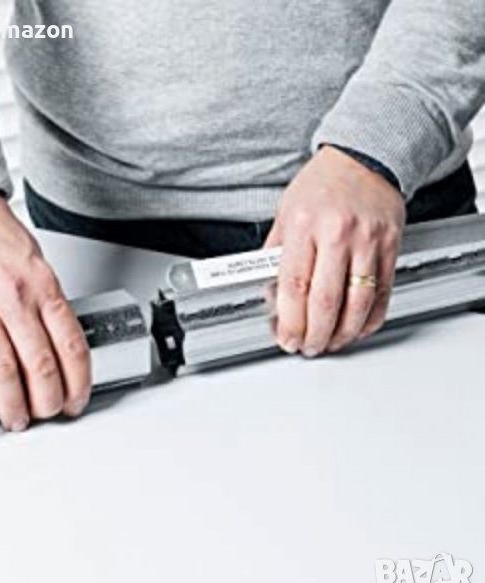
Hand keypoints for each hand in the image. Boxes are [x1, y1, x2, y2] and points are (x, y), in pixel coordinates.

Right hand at [0, 194, 90, 430]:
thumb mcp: (38, 263)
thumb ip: (48, 304)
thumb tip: (61, 345)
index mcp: (44, 286)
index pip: (72, 346)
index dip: (79, 381)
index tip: (77, 399)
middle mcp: (14, 298)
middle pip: (40, 364)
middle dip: (48, 400)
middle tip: (48, 414)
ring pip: (1, 369)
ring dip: (12, 404)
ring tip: (17, 420)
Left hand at [264, 146, 405, 356]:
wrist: (364, 157)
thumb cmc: (321, 184)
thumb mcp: (284, 212)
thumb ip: (276, 255)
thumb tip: (270, 295)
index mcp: (303, 225)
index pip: (294, 285)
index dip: (289, 321)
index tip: (285, 338)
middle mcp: (336, 233)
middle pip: (325, 301)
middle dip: (313, 335)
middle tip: (306, 347)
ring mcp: (367, 242)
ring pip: (357, 303)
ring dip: (342, 334)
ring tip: (329, 344)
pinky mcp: (391, 247)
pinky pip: (383, 294)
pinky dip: (369, 320)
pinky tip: (357, 329)